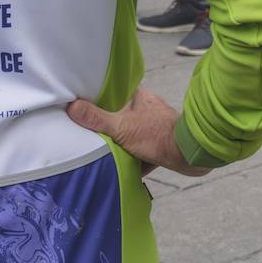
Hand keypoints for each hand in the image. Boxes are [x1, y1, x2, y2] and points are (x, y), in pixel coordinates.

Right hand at [67, 86, 209, 177]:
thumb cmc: (158, 135)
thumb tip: (72, 106)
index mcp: (140, 97)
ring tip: (104, 154)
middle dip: (110, 128)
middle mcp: (149, 109)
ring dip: (122, 146)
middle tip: (92, 136)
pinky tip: (123, 170)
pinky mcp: (162, 145)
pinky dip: (135, 161)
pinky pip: (143, 152)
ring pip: (132, 135)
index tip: (87, 107)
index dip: (102, 99)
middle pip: (122, 116)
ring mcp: (156, 127)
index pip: (116, 92)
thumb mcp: (122, 127)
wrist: (189, 155)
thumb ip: (97, 119)